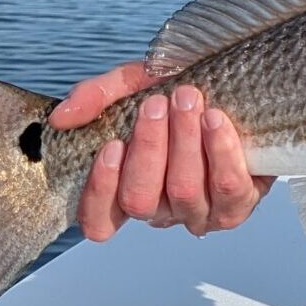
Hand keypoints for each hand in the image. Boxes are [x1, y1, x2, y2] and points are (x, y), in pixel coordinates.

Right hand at [49, 61, 272, 240]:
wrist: (243, 90)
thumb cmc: (182, 95)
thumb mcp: (135, 84)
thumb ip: (97, 96)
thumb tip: (62, 116)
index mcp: (128, 189)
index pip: (98, 221)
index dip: (100, 191)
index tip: (111, 145)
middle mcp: (161, 209)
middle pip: (140, 200)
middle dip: (148, 148)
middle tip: (157, 105)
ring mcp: (199, 213)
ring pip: (183, 192)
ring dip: (184, 142)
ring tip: (188, 99)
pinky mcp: (237, 206)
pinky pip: (227, 188)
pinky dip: (221, 151)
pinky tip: (216, 120)